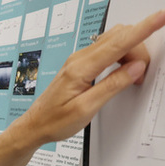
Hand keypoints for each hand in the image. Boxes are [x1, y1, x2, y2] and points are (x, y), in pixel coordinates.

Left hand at [18, 10, 164, 146]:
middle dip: (139, 48)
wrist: (34, 126)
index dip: (143, 29)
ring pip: (114, 42)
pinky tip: (122, 71)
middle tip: (143, 73)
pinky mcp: (80, 65)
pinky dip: (121, 55)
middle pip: (119, 38)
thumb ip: (112, 86)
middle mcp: (79, 59)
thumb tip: (135, 68)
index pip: (118, 43)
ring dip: (130, 52)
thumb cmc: (54, 121)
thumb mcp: (86, 109)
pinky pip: (106, 50)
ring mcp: (79, 60)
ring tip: (132, 76)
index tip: (160, 18)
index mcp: (80, 68)